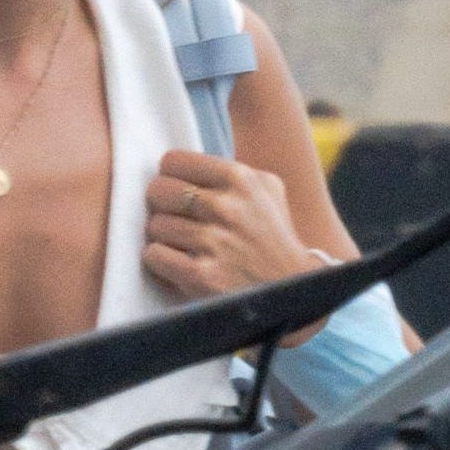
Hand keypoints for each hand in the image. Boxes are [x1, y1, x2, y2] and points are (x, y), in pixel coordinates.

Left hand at [142, 151, 326, 336]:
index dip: (169, 177)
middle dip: (162, 206)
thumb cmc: (273, 235)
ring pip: (155, 225)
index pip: (172, 162)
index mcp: (240, 179)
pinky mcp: (203, 276)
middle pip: (158, 191)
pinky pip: (154, 255)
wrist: (295, 288)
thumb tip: (175, 165)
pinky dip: (161, 261)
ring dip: (164, 237)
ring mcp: (215, 242)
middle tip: (178, 218)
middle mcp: (228, 208)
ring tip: (185, 244)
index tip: (177, 189)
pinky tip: (180, 263)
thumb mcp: (266, 189)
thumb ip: (225, 172)